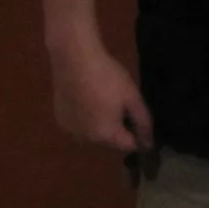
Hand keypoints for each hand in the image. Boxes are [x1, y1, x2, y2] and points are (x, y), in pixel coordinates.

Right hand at [48, 38, 153, 153]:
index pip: (128, 147)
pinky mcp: (60, 119)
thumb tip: (148, 143)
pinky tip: (91, 101)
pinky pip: (80, 126)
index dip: (139, 136)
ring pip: (94, 136)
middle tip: (125, 108)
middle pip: (110, 143)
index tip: (142, 122)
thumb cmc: (108, 78)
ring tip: (108, 103)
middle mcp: (84, 140)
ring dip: (103, 127)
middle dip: (121, 132)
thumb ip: (143, 122)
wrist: (75, 61)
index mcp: (104, 136)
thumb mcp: (132, 98)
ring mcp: (69, 130)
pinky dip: (88, 120)